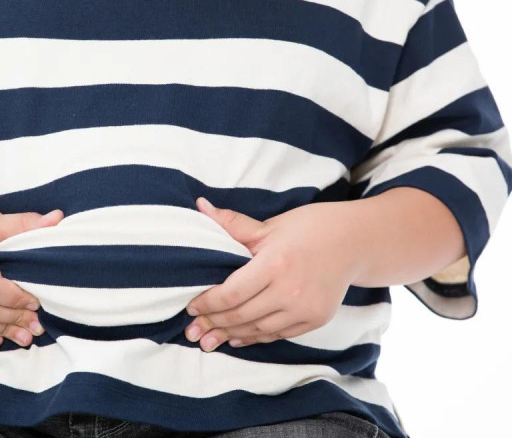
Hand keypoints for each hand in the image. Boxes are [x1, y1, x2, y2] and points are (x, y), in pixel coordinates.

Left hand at [184, 196, 366, 351]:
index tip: (191, 307)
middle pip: (241, 315)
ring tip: (208, 340)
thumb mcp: (270, 225)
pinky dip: (255, 338)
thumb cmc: (309, 228)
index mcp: (275, 264)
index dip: (207, 303)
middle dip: (213, 324)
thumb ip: (232, 223)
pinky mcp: (316, 319)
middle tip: (191, 331)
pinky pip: (278, 334)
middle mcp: (290, 291)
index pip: (231, 293)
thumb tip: (200, 206)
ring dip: (230, 335)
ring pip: (258, 329)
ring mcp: (305, 308)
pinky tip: (237, 338)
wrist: (355, 241)